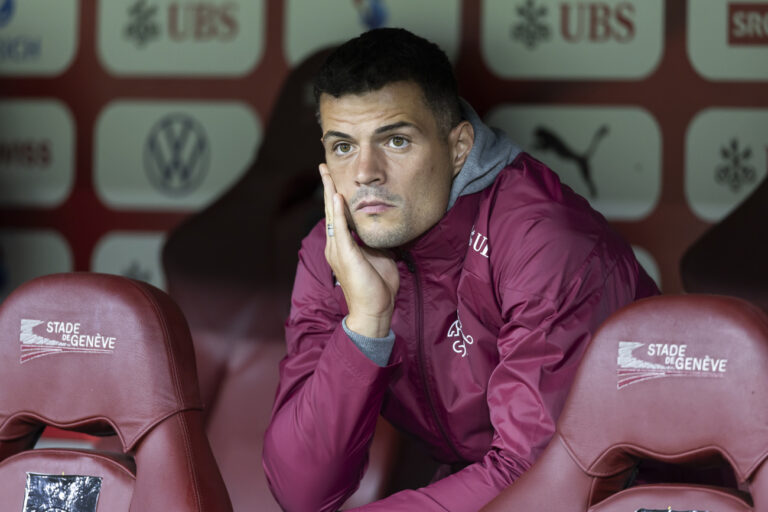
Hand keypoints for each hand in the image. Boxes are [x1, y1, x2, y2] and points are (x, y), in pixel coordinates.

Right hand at [319, 164, 399, 337]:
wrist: (374, 309)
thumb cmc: (377, 287)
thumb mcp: (378, 256)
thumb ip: (373, 241)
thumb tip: (378, 228)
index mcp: (342, 247)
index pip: (336, 216)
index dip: (334, 197)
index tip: (334, 179)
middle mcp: (335, 246)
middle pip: (329, 211)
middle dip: (327, 187)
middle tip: (323, 167)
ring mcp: (337, 250)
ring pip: (332, 216)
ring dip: (329, 193)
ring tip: (327, 174)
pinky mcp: (345, 254)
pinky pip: (339, 228)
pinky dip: (337, 211)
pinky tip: (336, 196)